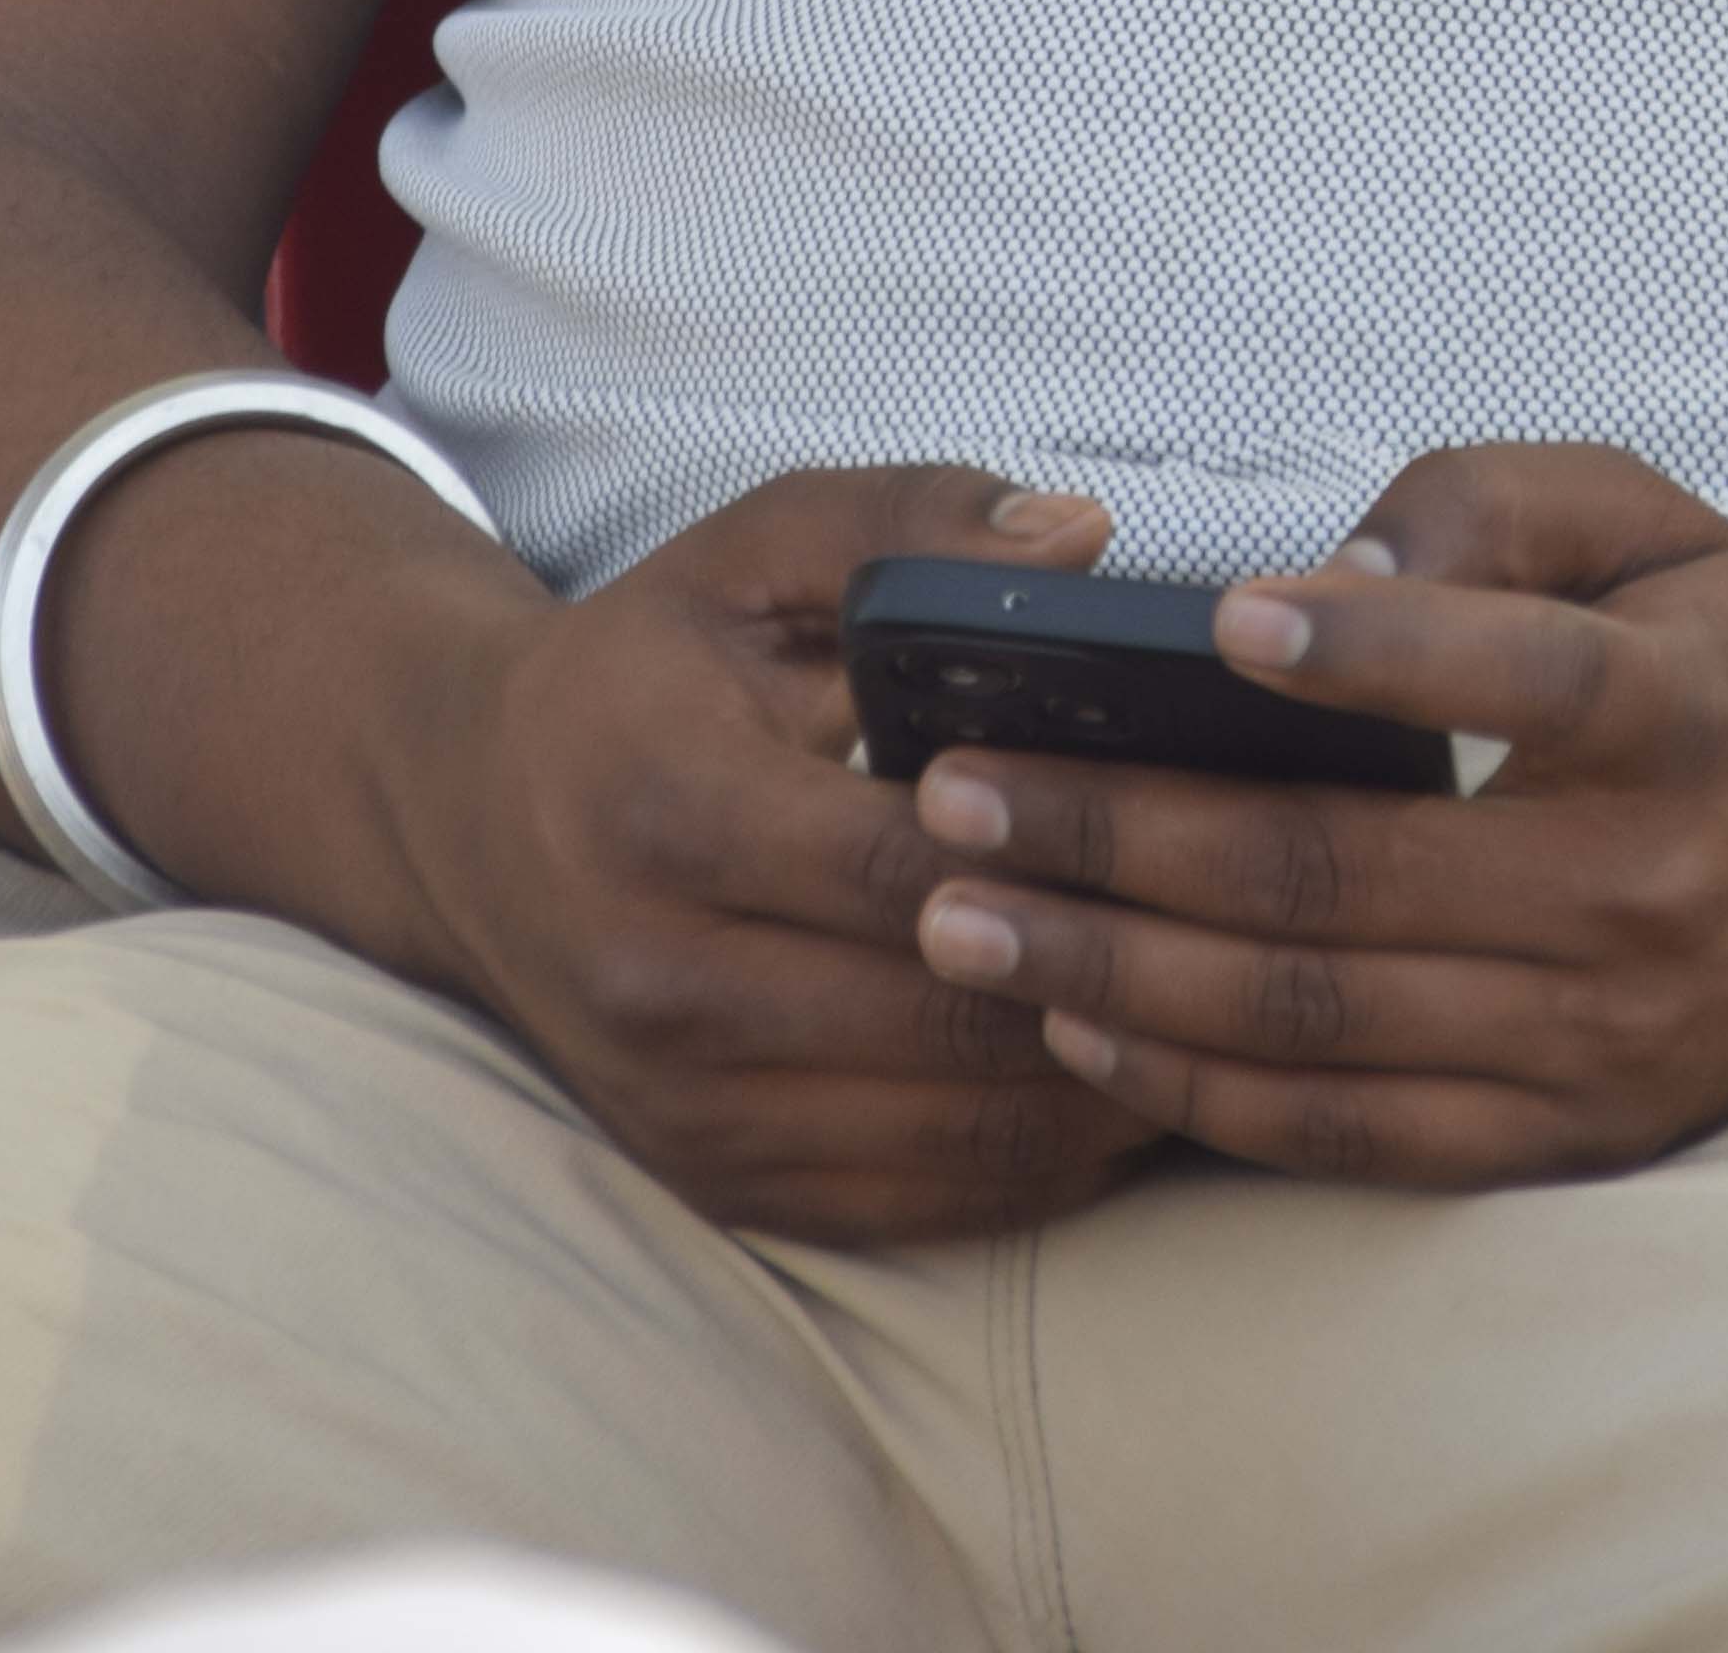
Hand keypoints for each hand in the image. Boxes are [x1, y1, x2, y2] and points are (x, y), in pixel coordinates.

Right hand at [364, 463, 1168, 1243]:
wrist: (470, 816)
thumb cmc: (646, 664)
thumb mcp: (756, 549)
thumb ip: (914, 524)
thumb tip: (1086, 541)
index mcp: (671, 811)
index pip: (901, 866)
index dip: (1049, 855)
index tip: (1183, 821)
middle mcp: (660, 982)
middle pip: (938, 1016)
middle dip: (1105, 980)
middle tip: (1257, 938)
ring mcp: (683, 1105)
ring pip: (943, 1131)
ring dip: (1096, 1089)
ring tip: (1224, 1019)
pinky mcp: (710, 1177)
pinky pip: (910, 1203)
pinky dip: (1034, 1162)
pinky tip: (1129, 1092)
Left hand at [901, 441, 1727, 1185]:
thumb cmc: (1725, 651)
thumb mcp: (1648, 519)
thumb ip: (1494, 501)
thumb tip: (1332, 561)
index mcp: (1687, 714)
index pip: (1525, 677)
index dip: (1373, 647)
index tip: (1222, 614)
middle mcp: (1647, 890)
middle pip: (1346, 877)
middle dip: (1119, 838)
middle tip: (949, 796)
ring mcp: (1603, 1039)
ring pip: (1317, 1022)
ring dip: (1113, 972)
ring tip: (959, 918)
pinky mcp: (1567, 1136)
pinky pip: (1351, 1134)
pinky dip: (1200, 1087)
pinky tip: (1081, 1024)